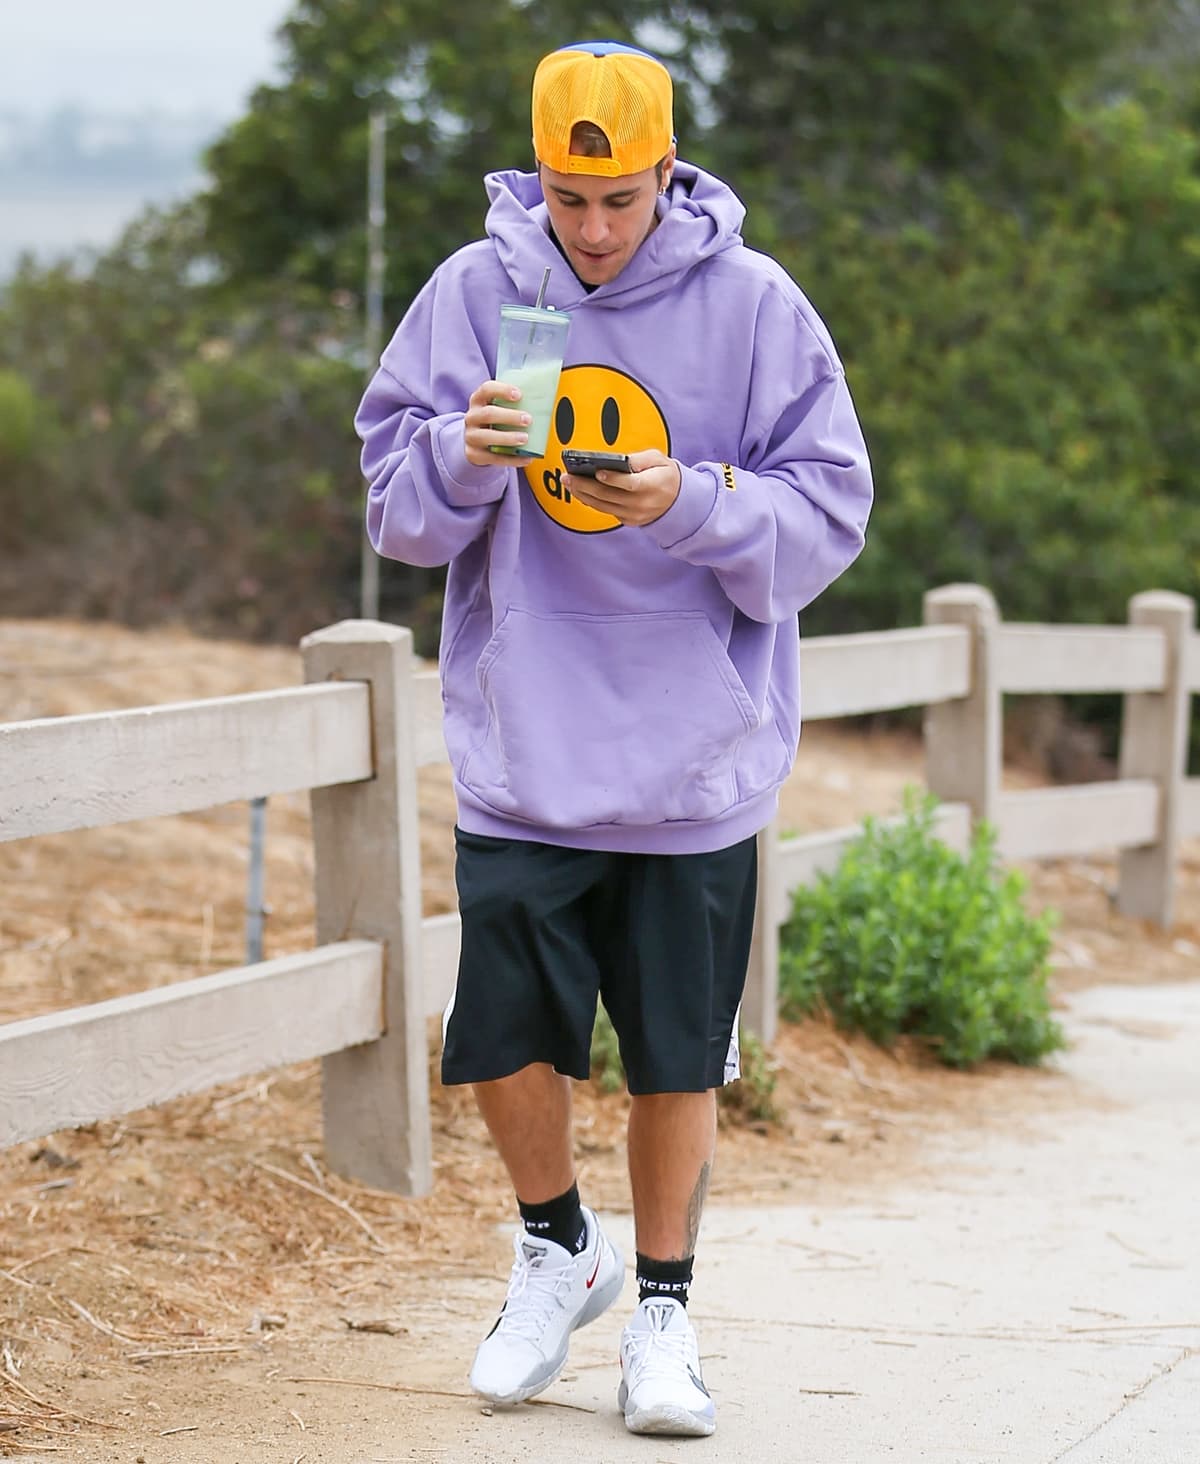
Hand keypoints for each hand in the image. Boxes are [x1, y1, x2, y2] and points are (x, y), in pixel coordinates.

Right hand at [463, 380, 532, 465]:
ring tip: (525, 438)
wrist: (476, 442)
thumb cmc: (494, 421)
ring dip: (508, 437)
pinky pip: (494, 458)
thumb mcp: (498, 407)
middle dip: (509, 416)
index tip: (519, 395)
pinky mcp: (474, 454)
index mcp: (478, 400)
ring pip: (487, 437)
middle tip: (528, 419)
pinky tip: (526, 458)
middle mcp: (472, 417)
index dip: (502, 390)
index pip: (487, 389)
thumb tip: (544, 401)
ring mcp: (471, 436)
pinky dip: (512, 459)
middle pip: (488, 414)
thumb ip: (514, 404)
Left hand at [563, 449, 681, 526]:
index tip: (598, 471)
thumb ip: (640, 459)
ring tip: (569, 483)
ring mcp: (634, 515)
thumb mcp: (659, 460)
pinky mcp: (628, 520)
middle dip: (586, 485)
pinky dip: (592, 501)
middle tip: (568, 476)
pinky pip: (606, 511)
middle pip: (609, 496)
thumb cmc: (665, 475)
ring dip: (583, 495)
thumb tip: (620, 460)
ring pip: (603, 506)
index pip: (630, 484)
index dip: (613, 479)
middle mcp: (642, 504)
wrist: (677, 501)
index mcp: (652, 486)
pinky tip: (580, 491)